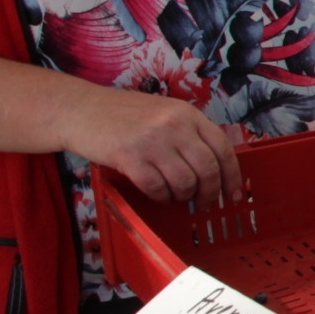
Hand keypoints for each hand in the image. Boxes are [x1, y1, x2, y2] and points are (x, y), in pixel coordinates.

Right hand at [68, 88, 241, 204]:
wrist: (79, 109)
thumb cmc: (122, 115)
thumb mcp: (163, 113)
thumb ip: (188, 134)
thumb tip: (214, 169)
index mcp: (188, 114)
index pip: (223, 148)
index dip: (232, 176)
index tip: (234, 194)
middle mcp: (174, 125)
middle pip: (208, 169)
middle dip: (210, 193)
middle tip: (204, 204)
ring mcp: (153, 141)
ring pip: (185, 182)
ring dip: (183, 196)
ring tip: (175, 196)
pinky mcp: (130, 157)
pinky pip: (157, 188)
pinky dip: (160, 197)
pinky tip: (156, 194)